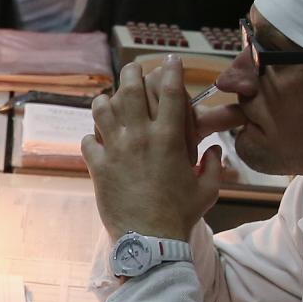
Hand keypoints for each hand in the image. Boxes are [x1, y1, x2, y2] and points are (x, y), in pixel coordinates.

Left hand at [83, 59, 224, 241]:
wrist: (149, 241)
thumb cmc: (179, 215)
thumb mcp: (207, 189)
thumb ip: (213, 165)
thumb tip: (215, 150)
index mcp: (168, 138)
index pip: (170, 91)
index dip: (171, 70)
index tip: (170, 60)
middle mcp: (139, 136)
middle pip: (130, 88)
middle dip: (131, 73)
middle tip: (133, 70)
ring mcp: (115, 149)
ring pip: (102, 108)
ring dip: (106, 100)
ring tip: (110, 101)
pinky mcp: (97, 166)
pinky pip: (87, 140)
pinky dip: (92, 137)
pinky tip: (98, 141)